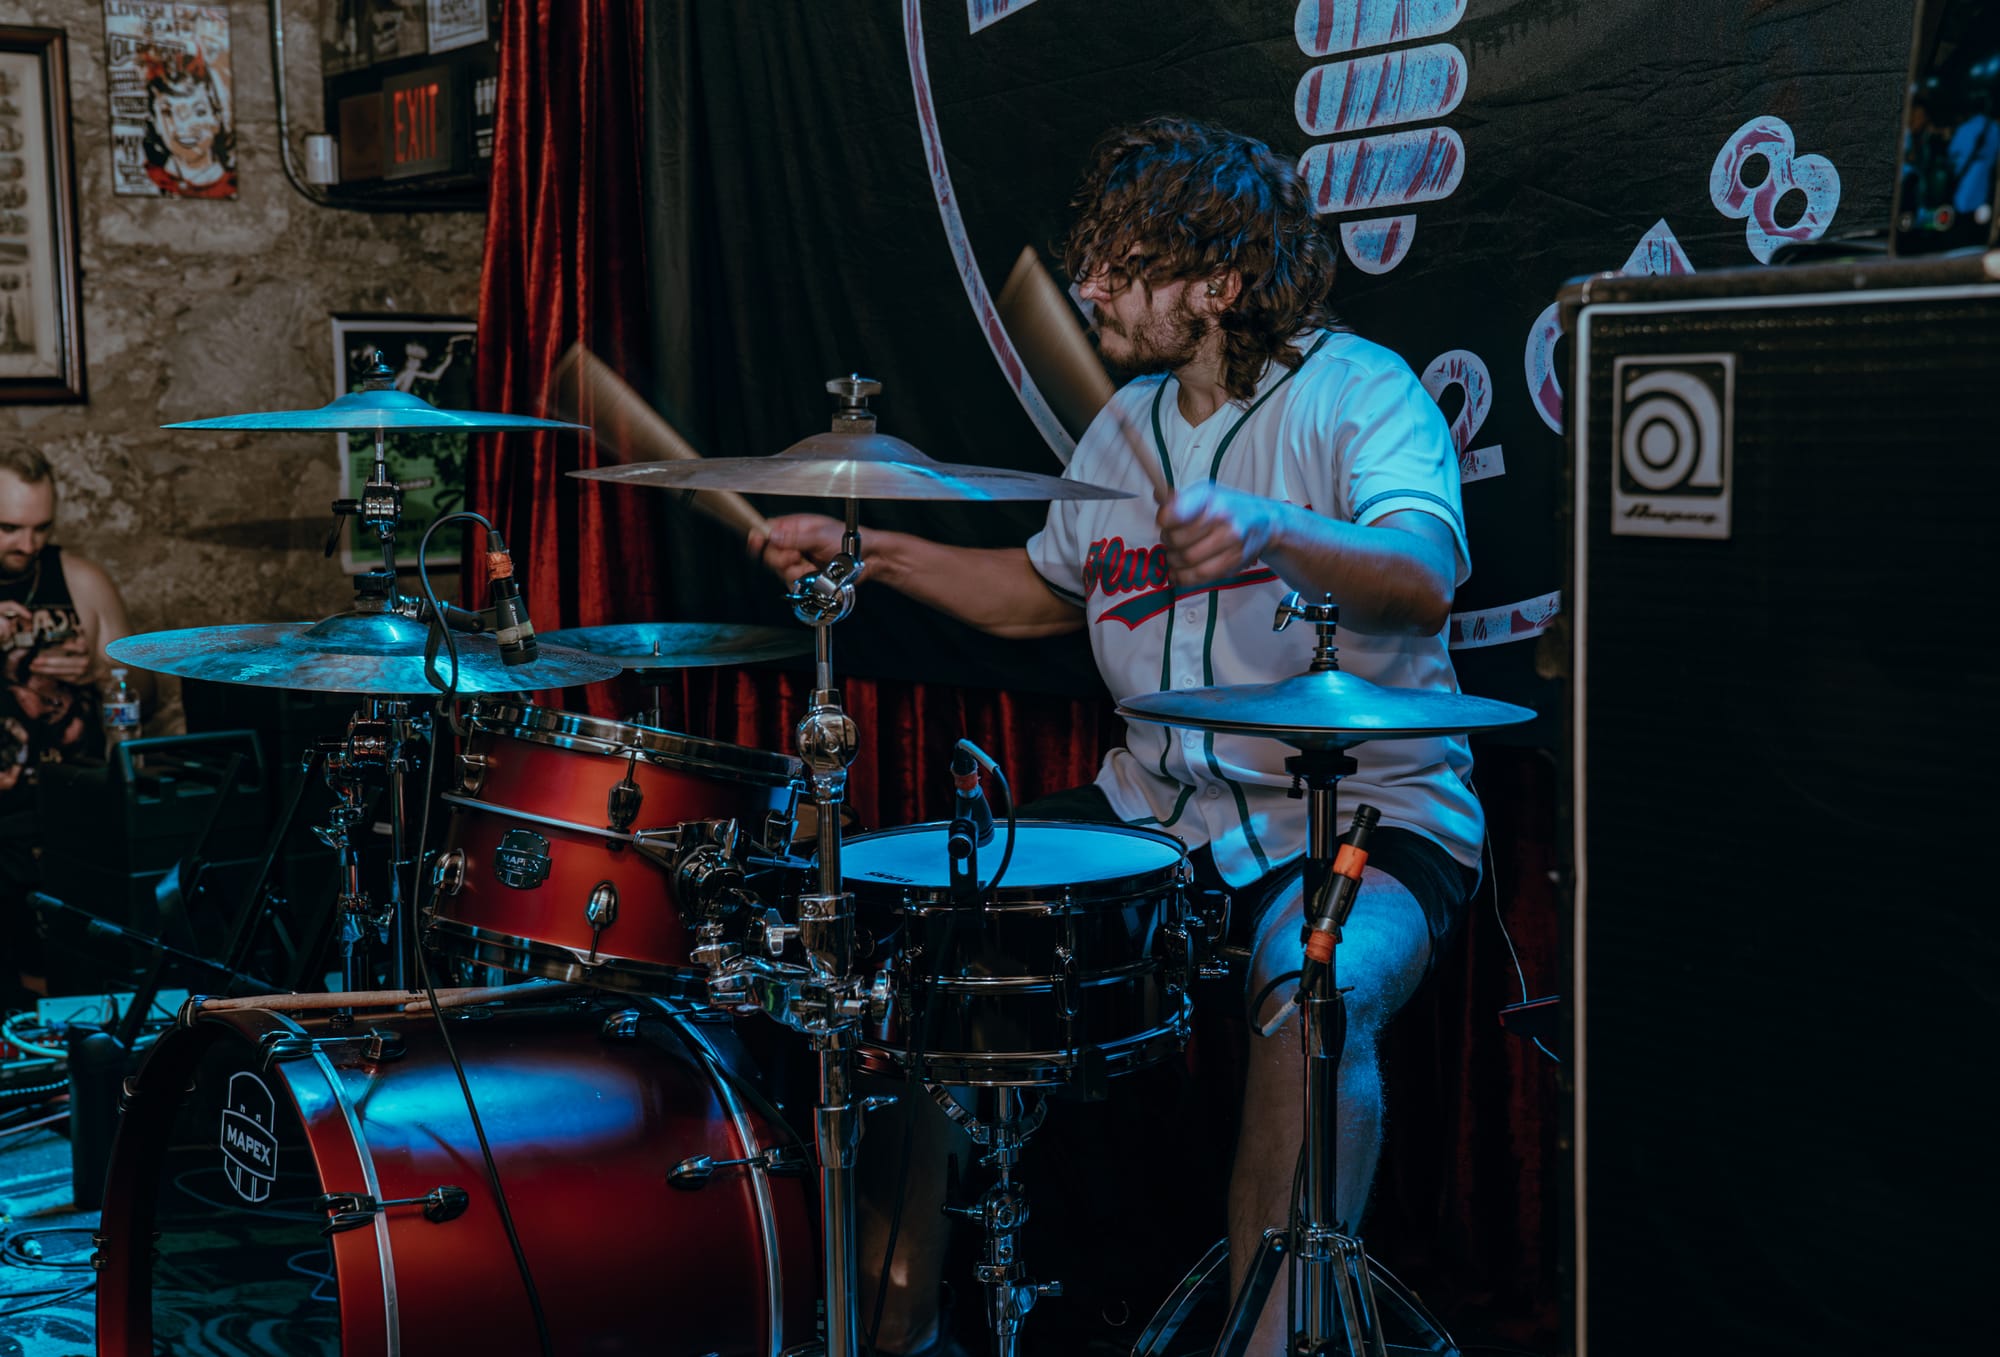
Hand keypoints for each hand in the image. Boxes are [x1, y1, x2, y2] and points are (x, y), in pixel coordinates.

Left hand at [28, 638, 94, 685]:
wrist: (97, 669)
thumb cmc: (85, 654)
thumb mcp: (82, 642)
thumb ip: (77, 635)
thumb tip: (72, 628)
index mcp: (86, 650)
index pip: (79, 648)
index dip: (70, 647)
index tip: (60, 646)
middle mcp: (85, 662)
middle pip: (66, 662)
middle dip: (50, 661)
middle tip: (35, 660)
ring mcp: (81, 673)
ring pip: (61, 672)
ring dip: (45, 670)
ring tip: (33, 667)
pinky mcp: (76, 681)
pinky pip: (60, 678)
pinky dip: (49, 675)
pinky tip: (39, 672)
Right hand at [748, 513, 846, 585]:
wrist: (866, 557)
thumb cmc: (846, 539)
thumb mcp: (819, 535)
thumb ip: (795, 538)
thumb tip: (773, 536)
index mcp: (795, 527)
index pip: (768, 530)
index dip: (759, 536)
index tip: (756, 542)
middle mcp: (794, 544)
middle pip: (770, 553)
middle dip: (781, 558)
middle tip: (795, 557)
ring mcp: (798, 561)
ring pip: (780, 570)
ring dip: (794, 570)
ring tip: (809, 566)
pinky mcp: (804, 576)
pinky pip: (792, 582)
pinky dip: (801, 581)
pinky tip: (812, 574)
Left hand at [1156, 482, 1280, 588]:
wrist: (1265, 523)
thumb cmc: (1229, 507)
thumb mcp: (1206, 494)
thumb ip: (1179, 498)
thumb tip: (1158, 495)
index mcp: (1210, 498)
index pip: (1176, 511)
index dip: (1164, 519)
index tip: (1164, 521)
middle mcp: (1222, 518)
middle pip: (1178, 539)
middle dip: (1167, 542)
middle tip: (1169, 540)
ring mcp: (1230, 541)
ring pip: (1187, 560)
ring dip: (1173, 561)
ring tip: (1174, 556)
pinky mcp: (1233, 561)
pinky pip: (1200, 576)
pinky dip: (1183, 577)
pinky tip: (1177, 573)